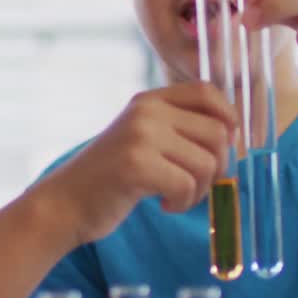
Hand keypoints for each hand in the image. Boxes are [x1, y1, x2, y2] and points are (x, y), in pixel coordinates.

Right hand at [39, 82, 236, 245]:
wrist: (64, 203)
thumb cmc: (109, 178)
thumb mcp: (141, 139)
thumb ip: (177, 128)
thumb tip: (234, 134)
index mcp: (148, 100)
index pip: (206, 92)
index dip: (228, 117)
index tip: (223, 146)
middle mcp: (145, 111)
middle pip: (217, 132)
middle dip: (217, 166)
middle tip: (194, 184)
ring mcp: (140, 136)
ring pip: (207, 162)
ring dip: (199, 190)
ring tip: (175, 197)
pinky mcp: (136, 165)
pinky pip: (187, 185)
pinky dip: (183, 203)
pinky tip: (163, 205)